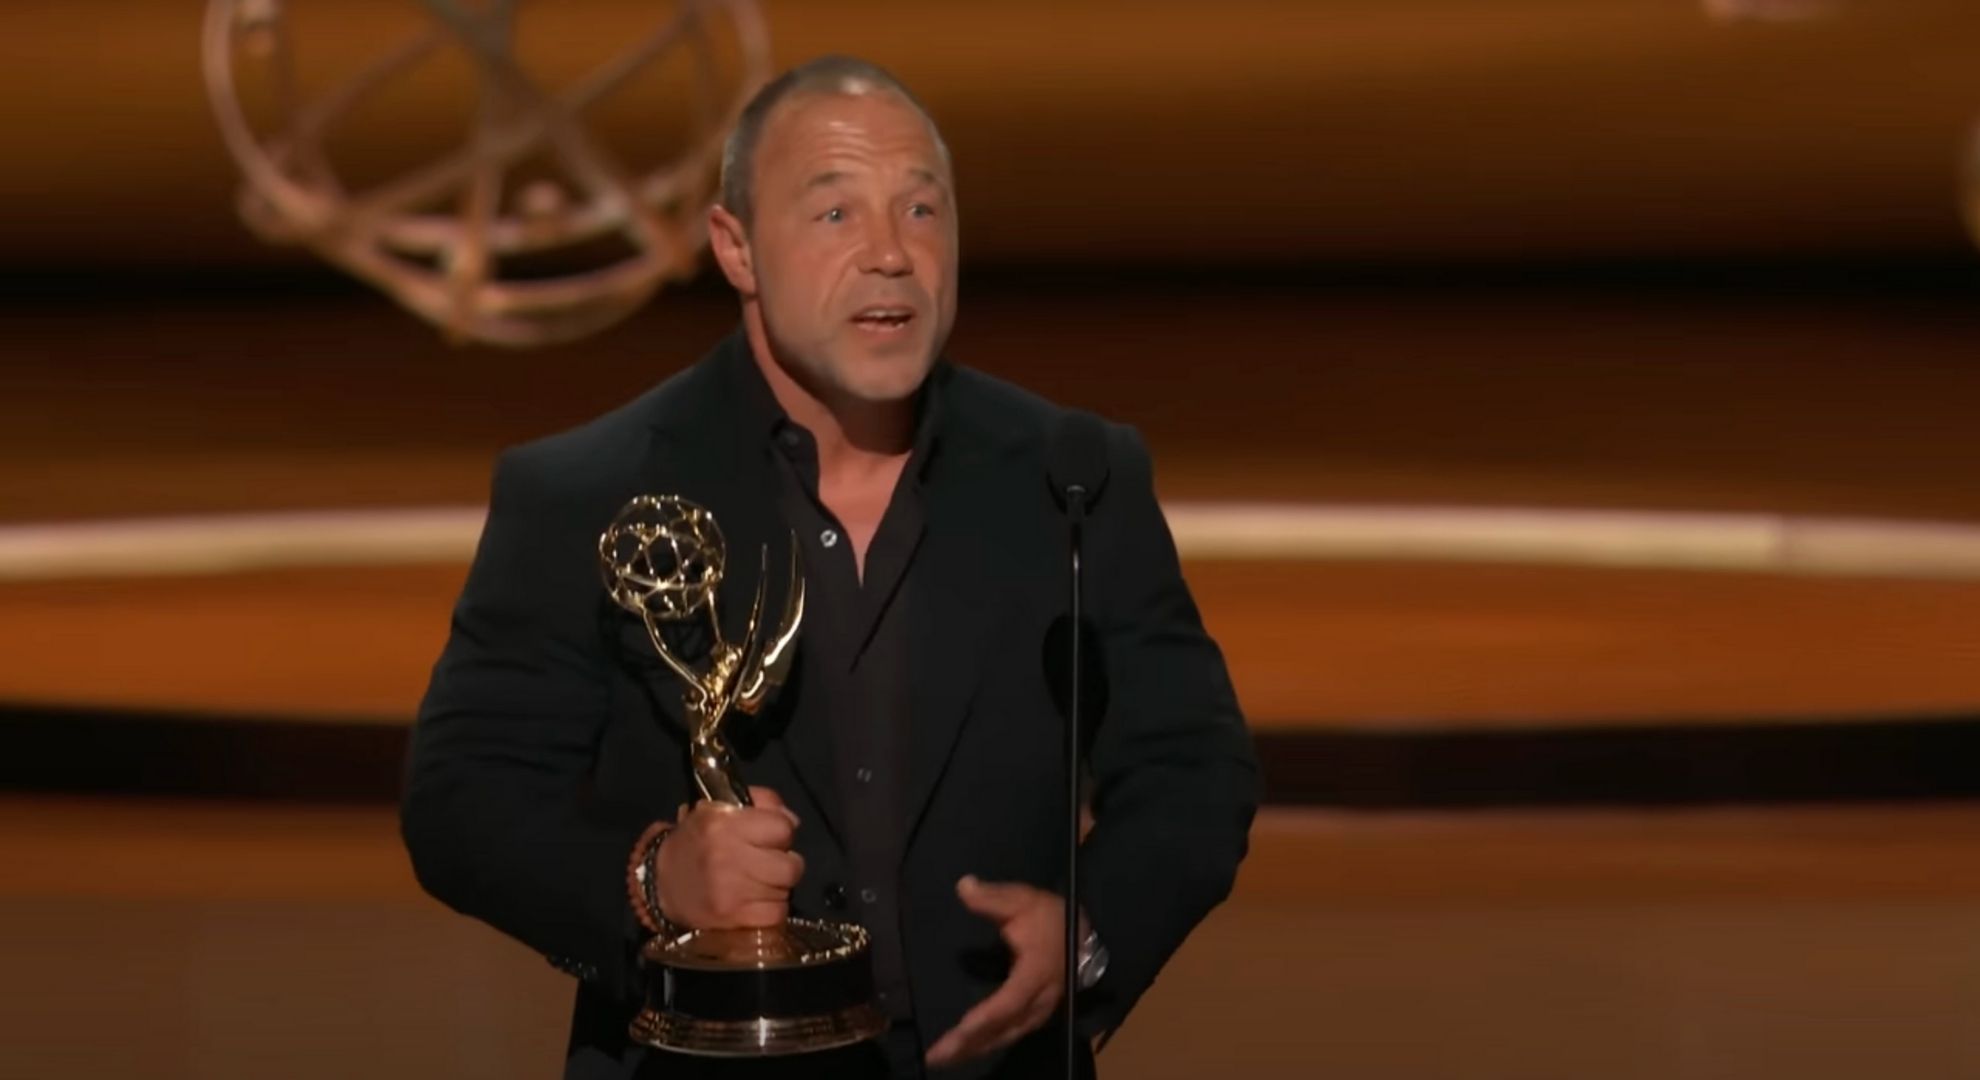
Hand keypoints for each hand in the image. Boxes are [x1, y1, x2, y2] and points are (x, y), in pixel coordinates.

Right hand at [654, 785, 802, 929]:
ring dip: (777, 888)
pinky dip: (771, 910)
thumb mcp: (720, 809)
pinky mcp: (731, 918)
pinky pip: (776, 915)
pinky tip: (755, 902)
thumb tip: (793, 823)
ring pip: (785, 892)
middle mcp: (727, 856)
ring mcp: (730, 891)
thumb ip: (762, 803)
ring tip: (757, 882)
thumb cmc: (697, 841)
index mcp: (724, 823)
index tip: (770, 838)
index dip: (781, 832)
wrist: (660, 883)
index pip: (783, 828)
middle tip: (768, 864)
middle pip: (791, 866)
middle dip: (785, 864)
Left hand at [925, 875, 1065, 1067]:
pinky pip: (1009, 1035)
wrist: (1086, 935)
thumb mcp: (1024, 900)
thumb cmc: (1052, 918)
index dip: (983, 1019)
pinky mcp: (1036, 1015)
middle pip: (1003, 1029)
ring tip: (943, 1059)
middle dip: (969, 1045)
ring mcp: (1040, 1012)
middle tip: (934, 1057)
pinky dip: (987, 1044)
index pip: (1008, 1002)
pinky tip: (967, 1050)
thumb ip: (992, 898)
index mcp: (1036, 974)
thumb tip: (962, 886)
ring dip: (975, 1050)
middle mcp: (1039, 1000)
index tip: (958, 1032)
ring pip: (1006, 1037)